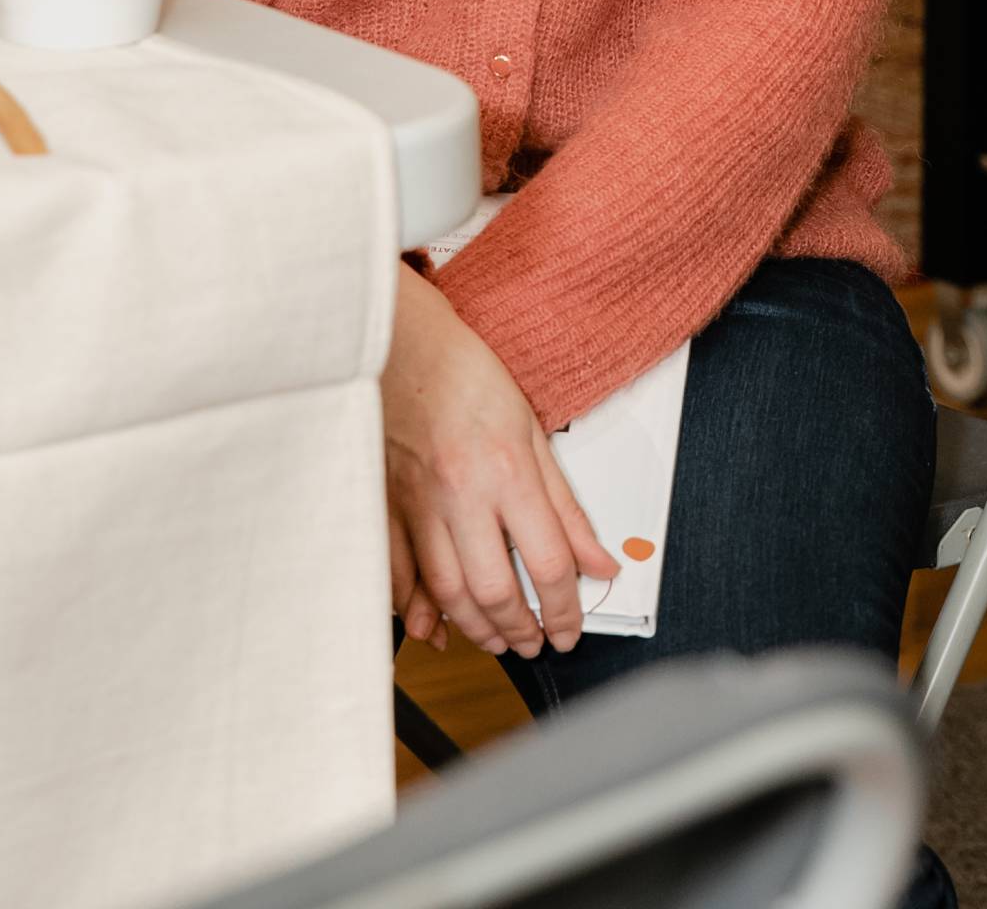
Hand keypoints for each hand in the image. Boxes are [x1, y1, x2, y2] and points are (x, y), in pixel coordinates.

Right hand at [383, 264, 618, 660]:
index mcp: (506, 470)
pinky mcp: (386, 507)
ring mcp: (418, 505)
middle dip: (521, 629)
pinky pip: (399, 574)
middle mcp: (461, 494)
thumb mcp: (534, 432)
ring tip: (500, 638)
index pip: (547, 561)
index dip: (568, 606)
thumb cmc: (468, 377)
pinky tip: (436, 623)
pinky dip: (418, 608)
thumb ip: (566, 507)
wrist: (402, 345)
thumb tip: (600, 561)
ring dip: (477, 628)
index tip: (573, 626)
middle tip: (537, 642)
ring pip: (447, 592)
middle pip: (494, 589)